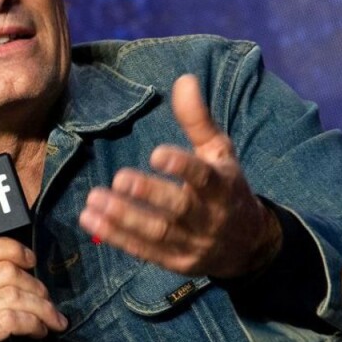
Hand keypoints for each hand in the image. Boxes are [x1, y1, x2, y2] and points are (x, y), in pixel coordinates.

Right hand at [0, 237, 67, 341]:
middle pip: (3, 272)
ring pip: (12, 295)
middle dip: (36, 287)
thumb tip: (23, 264)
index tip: (32, 260)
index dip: (11, 249)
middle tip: (49, 304)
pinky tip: (38, 332)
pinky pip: (10, 319)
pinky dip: (33, 323)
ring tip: (50, 321)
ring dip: (41, 308)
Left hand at [78, 74, 281, 278]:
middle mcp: (209, 218)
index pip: (203, 178)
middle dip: (147, 195)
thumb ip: (198, 120)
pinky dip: (117, 237)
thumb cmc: (228, 188)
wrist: (249, 245)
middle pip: (177, 209)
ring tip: (93, 201)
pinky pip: (145, 251)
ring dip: (123, 219)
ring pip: (157, 233)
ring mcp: (193, 243)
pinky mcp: (176, 262)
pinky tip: (91, 220)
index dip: (181, 166)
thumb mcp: (219, 152)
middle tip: (118, 178)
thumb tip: (183, 79)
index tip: (156, 153)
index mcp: (222, 186)